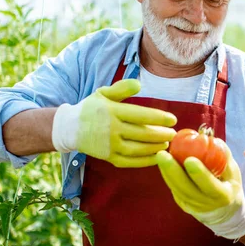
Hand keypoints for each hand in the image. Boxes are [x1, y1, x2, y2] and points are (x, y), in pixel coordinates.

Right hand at [52, 79, 176, 166]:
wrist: (70, 128)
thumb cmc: (91, 108)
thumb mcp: (103, 93)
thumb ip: (122, 88)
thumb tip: (139, 84)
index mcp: (112, 111)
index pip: (141, 115)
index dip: (159, 118)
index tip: (173, 119)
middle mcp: (111, 129)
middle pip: (143, 134)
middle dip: (162, 134)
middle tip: (174, 133)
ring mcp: (109, 145)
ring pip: (139, 149)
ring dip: (156, 147)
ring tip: (167, 143)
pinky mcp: (108, 158)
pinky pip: (131, 161)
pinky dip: (146, 160)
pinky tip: (157, 156)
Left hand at [156, 147, 244, 238]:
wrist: (224, 212)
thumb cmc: (229, 185)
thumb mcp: (234, 172)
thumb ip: (224, 156)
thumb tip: (211, 137)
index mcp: (223, 195)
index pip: (209, 184)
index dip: (199, 173)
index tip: (189, 159)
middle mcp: (206, 203)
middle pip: (186, 188)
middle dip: (172, 171)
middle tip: (163, 154)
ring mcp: (192, 206)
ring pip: (176, 188)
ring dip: (166, 171)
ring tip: (161, 155)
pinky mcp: (183, 204)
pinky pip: (174, 188)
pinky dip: (168, 175)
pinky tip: (163, 163)